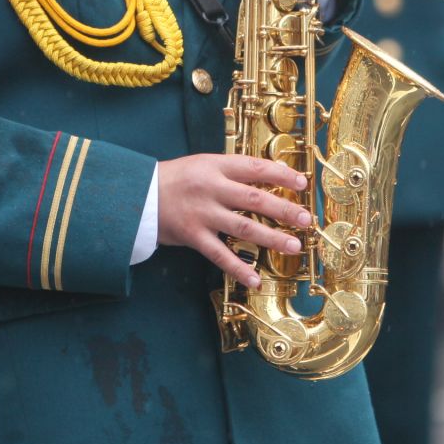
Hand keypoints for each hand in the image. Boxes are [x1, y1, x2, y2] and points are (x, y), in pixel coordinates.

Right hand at [156, 153, 311, 285]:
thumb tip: (271, 177)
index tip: (303, 183)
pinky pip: (219, 255)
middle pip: (254, 198)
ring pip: (243, 226)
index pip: (254, 168)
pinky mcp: (193, 236)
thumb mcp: (203, 164)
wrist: (137, 195)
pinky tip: (255, 279)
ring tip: (293, 246)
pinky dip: (238, 268)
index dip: (281, 175)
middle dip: (284, 209)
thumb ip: (233, 171)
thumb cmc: (175, 179)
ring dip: (271, 238)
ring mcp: (202, 214)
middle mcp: (211, 188)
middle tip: (306, 219)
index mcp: (215, 166)